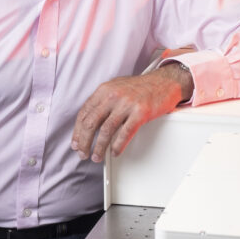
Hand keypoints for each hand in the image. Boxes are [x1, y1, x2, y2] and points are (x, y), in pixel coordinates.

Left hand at [71, 62, 192, 162]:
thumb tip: (88, 121)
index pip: (84, 113)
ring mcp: (127, 104)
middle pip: (91, 123)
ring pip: (106, 130)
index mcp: (104, 90)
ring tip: (96, 156)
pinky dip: (117, 146)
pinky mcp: (141, 113)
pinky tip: (114, 152)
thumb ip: (102, 101)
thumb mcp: (116, 87)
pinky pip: (125, 133)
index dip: (77, 131)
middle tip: (83, 153)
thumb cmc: (140, 87)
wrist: (164, 82)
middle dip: (84, 142)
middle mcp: (113, 96)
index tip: (76, 142)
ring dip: (99, 147)